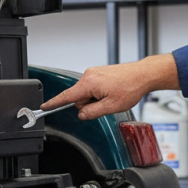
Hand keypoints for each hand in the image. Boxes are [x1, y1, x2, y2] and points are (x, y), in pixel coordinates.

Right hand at [40, 54, 179, 120]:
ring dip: (96, 99)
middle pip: (78, 97)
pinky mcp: (99, 73)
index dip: (54, 103)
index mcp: (89, 83)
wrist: (142, 75)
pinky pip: (93, 88)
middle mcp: (89, 75)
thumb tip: (82, 114)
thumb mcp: (111, 107)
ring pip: (87, 93)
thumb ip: (92, 113)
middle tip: (106, 103)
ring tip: (112, 96)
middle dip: (88, 104)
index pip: (66, 96)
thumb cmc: (130, 87)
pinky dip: (100, 93)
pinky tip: (112, 92)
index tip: (45, 107)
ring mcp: (94, 73)